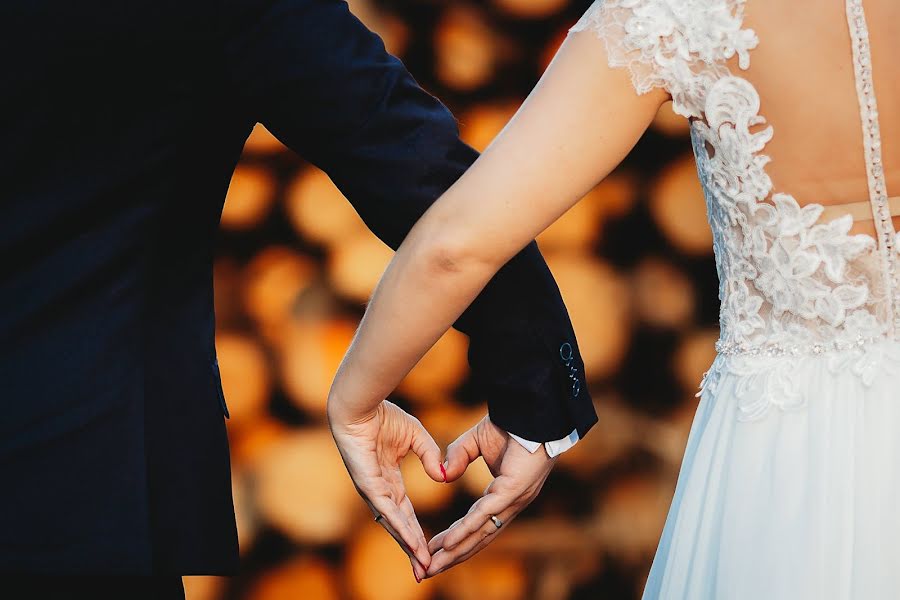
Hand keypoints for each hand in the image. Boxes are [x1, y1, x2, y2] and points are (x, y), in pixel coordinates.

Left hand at [327, 399, 444, 581]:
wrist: (361, 403)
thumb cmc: (383, 416)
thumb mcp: (416, 437)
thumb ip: (430, 456)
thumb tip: (443, 476)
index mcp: (389, 480)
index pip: (406, 513)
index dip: (417, 532)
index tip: (430, 551)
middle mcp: (379, 490)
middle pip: (398, 526)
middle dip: (412, 549)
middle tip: (425, 572)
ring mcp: (372, 490)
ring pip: (393, 524)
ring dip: (409, 545)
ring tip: (422, 565)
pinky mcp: (367, 484)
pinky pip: (386, 510)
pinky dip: (400, 527)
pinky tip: (412, 542)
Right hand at [425, 414, 556, 577]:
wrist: (531, 410)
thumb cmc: (510, 423)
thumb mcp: (475, 441)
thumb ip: (458, 457)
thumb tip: (444, 476)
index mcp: (506, 495)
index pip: (480, 525)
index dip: (459, 540)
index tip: (436, 552)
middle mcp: (511, 504)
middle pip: (479, 538)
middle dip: (453, 556)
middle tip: (429, 571)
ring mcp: (514, 500)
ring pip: (480, 533)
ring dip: (455, 551)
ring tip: (433, 565)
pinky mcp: (513, 492)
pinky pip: (484, 516)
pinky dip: (464, 531)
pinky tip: (447, 543)